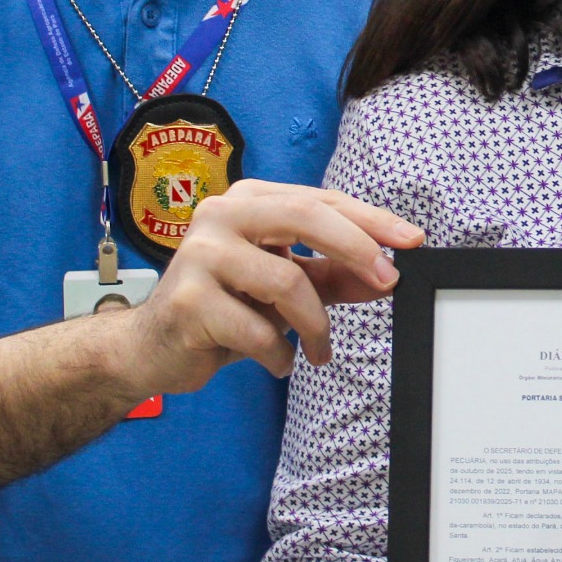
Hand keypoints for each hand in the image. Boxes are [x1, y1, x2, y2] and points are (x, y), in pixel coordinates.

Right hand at [109, 181, 423, 395]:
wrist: (150, 348)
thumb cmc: (224, 309)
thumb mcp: (284, 288)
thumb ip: (333, 277)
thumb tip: (387, 276)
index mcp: (248, 202)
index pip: (320, 200)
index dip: (370, 220)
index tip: (411, 241)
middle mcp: (220, 216)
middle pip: (305, 217)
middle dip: (355, 249)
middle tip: (387, 281)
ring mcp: (199, 256)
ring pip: (287, 282)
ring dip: (316, 326)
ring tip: (319, 351)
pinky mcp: (188, 301)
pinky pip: (259, 331)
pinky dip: (280, 354)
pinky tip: (277, 361)